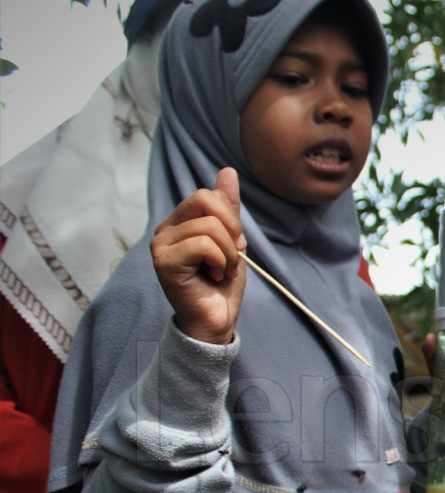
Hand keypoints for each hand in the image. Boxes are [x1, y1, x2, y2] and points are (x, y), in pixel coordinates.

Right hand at [150, 167, 245, 344]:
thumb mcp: (232, 240)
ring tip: (222, 271)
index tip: (236, 246)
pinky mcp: (164, 261)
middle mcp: (166, 229)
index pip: (208, 195)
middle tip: (232, 256)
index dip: (231, 219)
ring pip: (209, 226)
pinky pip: (203, 244)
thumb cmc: (221, 285)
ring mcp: (161, 244)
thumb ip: (227, 208)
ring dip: (228, 253)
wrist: (216, 320)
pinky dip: (220, 261)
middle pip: (205, 199)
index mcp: (180, 221)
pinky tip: (213, 276)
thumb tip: (227, 171)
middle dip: (231, 229)